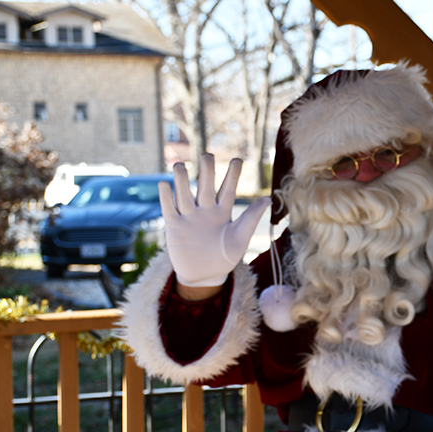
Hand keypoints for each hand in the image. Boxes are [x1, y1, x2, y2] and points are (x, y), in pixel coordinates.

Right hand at [159, 154, 270, 287]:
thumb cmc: (226, 257)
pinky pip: (169, 209)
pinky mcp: (174, 226)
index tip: (237, 159)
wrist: (205, 275)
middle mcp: (205, 209)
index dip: (232, 174)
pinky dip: (166, 197)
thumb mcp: (240, 237)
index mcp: (223, 211)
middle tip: (207, 155)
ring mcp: (189, 216)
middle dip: (206, 171)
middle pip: (205, 186)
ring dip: (181, 180)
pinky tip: (164, 184)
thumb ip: (251, 218)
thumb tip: (268, 198)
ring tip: (179, 165)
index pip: (228, 189)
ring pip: (184, 194)